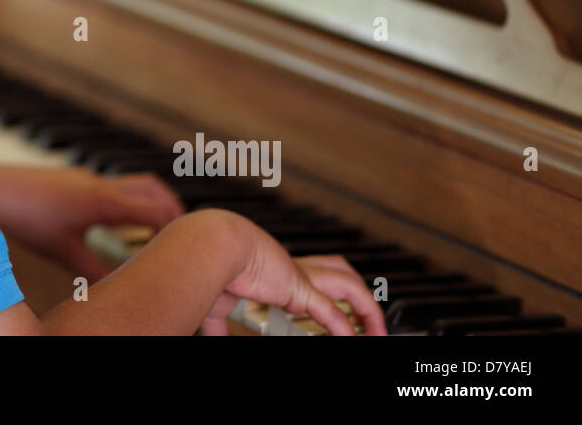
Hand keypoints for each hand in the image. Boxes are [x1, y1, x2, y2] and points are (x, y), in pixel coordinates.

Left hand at [0, 163, 184, 280]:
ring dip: (150, 201)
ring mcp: (88, 178)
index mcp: (103, 201)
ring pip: (134, 183)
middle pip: (153, 188)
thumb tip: (117, 286)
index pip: (155, 209)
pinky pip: (114, 186)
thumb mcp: (63, 251)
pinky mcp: (76, 178)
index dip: (176, 226)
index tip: (187, 243)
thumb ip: (94, 269)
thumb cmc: (25, 217)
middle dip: (173, 208)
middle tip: (182, 233)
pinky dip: (127, 200)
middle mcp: (100, 183)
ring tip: (156, 227)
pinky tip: (117, 220)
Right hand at [199, 218, 387, 335]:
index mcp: (275, 270)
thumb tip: (210, 338)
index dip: (326, 289)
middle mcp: (292, 269)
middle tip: (367, 316)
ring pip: (349, 284)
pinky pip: (332, 313)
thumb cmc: (208, 263)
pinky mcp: (299, 289)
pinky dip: (347, 330)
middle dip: (357, 290)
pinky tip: (355, 341)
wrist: (210, 246)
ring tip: (378, 333)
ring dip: (368, 310)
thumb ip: (217, 325)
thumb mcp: (215, 301)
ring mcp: (299, 277)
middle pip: (339, 270)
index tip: (332, 314)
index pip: (311, 275)